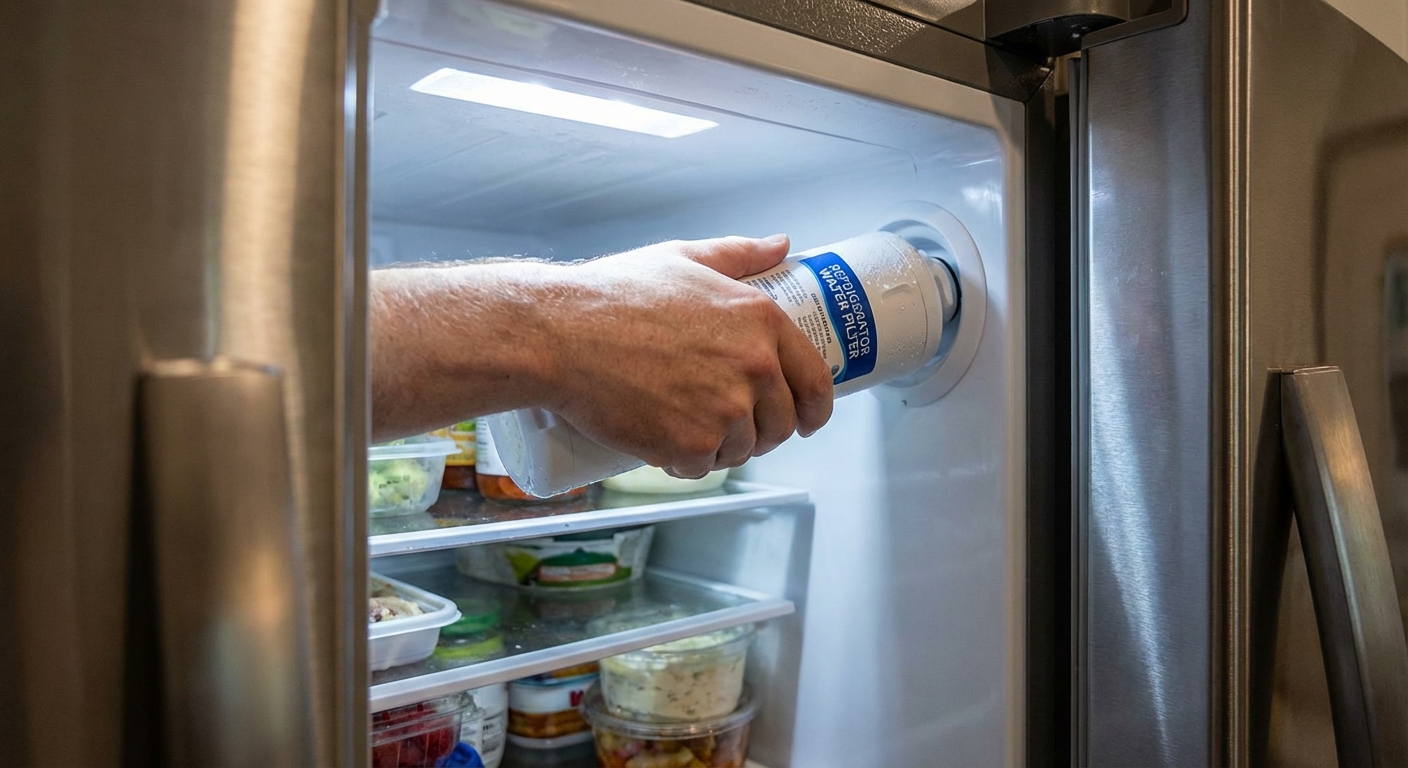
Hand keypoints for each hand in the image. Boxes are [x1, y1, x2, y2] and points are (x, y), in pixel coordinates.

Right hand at [540, 235, 833, 477]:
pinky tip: (664, 443)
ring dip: (722, 448)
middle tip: (728, 424)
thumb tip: (781, 244)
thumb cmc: (614, 295)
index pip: (815, 382)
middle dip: (762, 431)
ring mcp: (726, 410)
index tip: (807, 419)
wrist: (560, 335)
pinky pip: (703, 468)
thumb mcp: (683, 259)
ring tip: (686, 425)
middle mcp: (754, 367)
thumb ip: (739, 254)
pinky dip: (685, 463)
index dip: (815, 409)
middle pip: (782, 424)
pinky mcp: (693, 445)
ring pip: (743, 449)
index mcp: (761, 321)